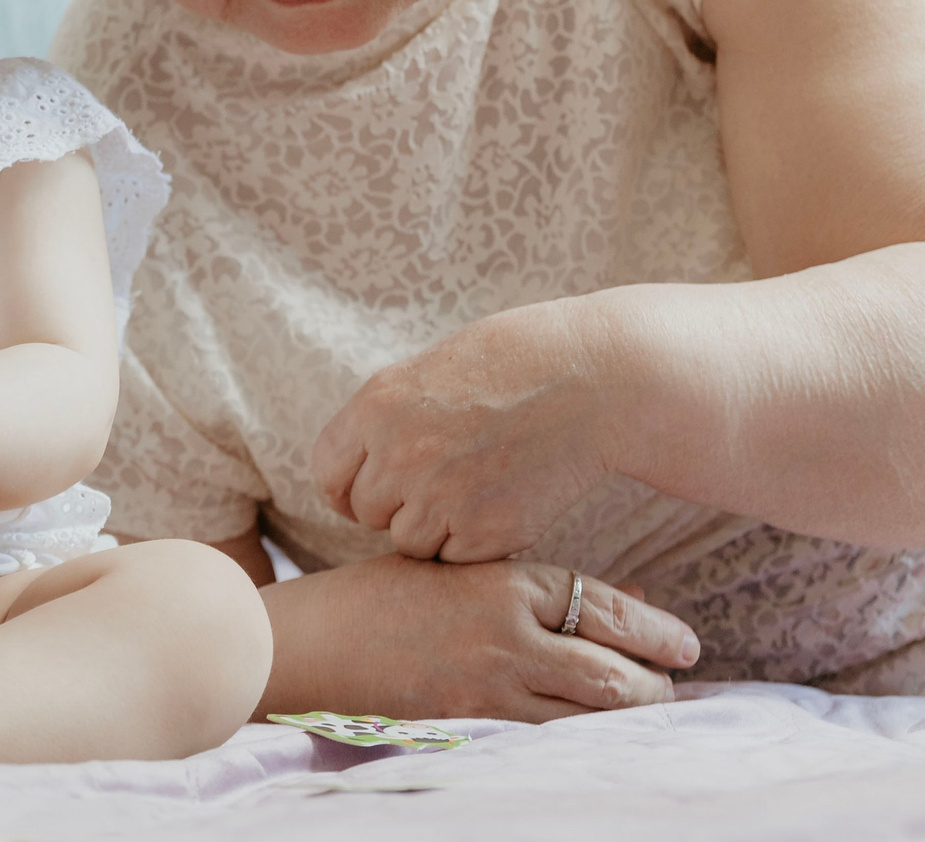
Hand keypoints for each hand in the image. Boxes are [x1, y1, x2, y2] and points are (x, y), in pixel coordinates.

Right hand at [265, 554, 699, 720]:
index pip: (604, 606)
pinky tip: (596, 739)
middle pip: (610, 673)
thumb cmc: (369, 599)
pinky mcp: (468, 730)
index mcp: (500, 583)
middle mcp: (504, 637)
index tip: (687, 644)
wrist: (297, 647)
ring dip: (626, 720)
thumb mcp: (452, 572)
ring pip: (587, 717)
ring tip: (649, 717)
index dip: (656, 630)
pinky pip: (546, 743)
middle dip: (653, 686)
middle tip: (675, 689)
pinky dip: (581, 740)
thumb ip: (534, 585)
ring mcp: (487, 690)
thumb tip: (625, 591)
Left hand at [311, 299, 622, 563]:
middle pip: (369, 512)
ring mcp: (440, 497)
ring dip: (438, 529)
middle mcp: (397, 454)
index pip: (328, 472)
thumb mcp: (431, 372)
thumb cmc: (517, 365)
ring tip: (482, 485)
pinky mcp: (485, 532)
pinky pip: (455, 558)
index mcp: (375, 406)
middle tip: (449, 478)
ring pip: (411, 542)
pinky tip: (506, 501)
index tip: (382, 484)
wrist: (595, 379)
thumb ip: (387, 419)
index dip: (353, 483)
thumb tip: (356, 466)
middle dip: (400, 505)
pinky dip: (476, 544)